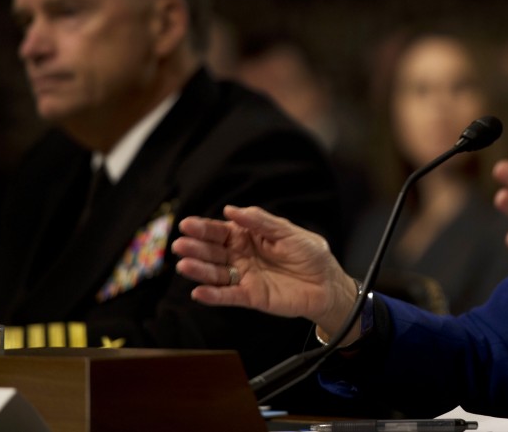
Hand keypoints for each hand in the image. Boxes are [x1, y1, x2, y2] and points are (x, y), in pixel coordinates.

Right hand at [172, 205, 359, 336]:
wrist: (327, 283)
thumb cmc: (310, 254)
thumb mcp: (288, 231)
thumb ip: (260, 221)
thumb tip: (231, 210)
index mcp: (249, 237)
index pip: (221, 231)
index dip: (204, 228)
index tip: (187, 225)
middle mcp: (241, 257)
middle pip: (214, 252)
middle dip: (196, 247)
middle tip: (180, 244)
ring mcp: (244, 277)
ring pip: (217, 274)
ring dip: (199, 270)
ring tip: (184, 265)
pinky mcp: (251, 297)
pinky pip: (228, 296)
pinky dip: (213, 295)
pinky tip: (198, 292)